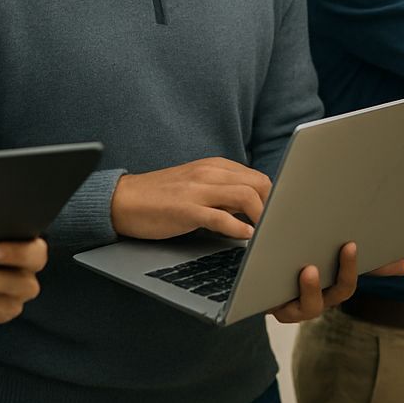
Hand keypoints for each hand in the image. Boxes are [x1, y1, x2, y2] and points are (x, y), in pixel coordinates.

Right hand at [110, 158, 272, 240]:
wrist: (123, 200)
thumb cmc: (163, 198)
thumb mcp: (198, 187)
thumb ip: (224, 193)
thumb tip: (254, 207)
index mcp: (215, 166)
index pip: (258, 177)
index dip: (274, 197)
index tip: (279, 216)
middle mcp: (209, 172)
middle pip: (258, 183)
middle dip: (273, 206)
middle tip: (275, 227)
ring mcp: (197, 190)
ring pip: (245, 196)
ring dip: (261, 217)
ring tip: (264, 234)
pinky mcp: (185, 209)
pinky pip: (220, 217)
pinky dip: (237, 228)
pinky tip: (244, 237)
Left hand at [268, 243, 403, 323]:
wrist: (254, 283)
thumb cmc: (292, 264)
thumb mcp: (318, 252)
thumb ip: (348, 255)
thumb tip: (399, 258)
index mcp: (336, 282)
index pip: (364, 271)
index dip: (383, 268)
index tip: (401, 260)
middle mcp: (323, 298)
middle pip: (343, 290)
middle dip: (348, 270)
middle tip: (350, 246)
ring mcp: (300, 308)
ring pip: (312, 305)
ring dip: (313, 287)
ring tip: (309, 269)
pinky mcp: (276, 310)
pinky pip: (282, 309)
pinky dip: (282, 297)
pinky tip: (278, 275)